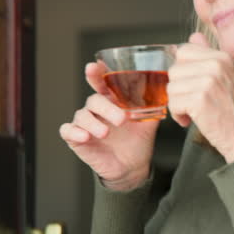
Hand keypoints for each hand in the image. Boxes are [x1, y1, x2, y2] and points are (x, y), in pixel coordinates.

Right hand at [59, 61, 157, 190]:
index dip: (97, 73)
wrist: (132, 167)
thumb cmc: (137, 140)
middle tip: (122, 119)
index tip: (94, 66)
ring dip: (93, 123)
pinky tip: (85, 136)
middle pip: (95, 100)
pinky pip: (68, 131)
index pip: (102, 83)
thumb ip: (154, 107)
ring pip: (82, 115)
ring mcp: (85, 124)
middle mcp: (96, 109)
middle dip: (107, 108)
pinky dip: (74, 132)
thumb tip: (166, 92)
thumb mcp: (148, 123)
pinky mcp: (77, 139)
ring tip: (105, 132)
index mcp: (111, 101)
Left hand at [167, 33, 233, 162]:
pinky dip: (179, 116)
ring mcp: (208, 81)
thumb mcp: (227, 77)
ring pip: (171, 87)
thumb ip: (208, 55)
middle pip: (174, 70)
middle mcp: (216, 65)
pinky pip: (173, 103)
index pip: (183, 51)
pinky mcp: (200, 99)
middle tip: (194, 102)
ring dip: (178, 104)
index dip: (183, 72)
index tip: (193, 86)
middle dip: (179, 90)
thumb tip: (194, 37)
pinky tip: (192, 120)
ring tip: (195, 112)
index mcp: (222, 57)